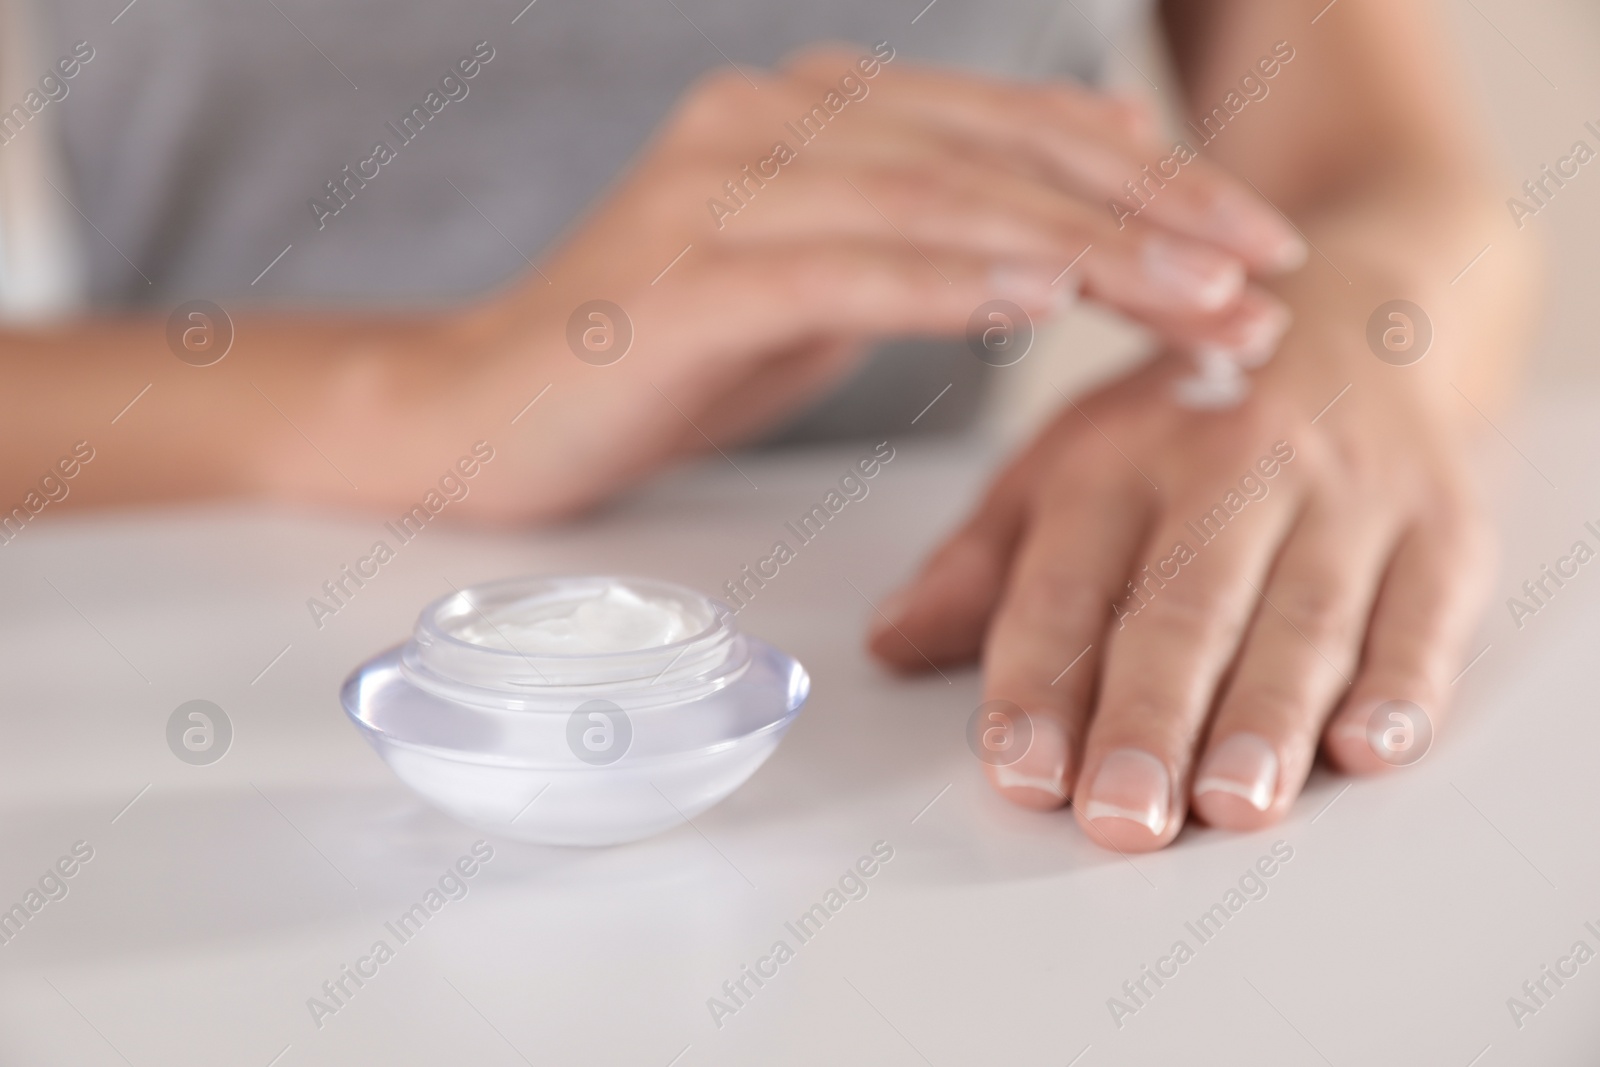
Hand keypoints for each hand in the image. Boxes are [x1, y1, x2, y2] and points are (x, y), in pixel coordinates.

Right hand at [322, 45, 1304, 518]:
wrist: (477, 415)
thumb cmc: (652, 363)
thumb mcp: (811, 293)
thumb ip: (912, 252)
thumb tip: (1050, 254)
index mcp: (808, 114)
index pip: (1006, 131)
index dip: (1140, 180)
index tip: (1252, 241)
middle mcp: (770, 119)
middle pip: (996, 154)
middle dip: (1149, 215)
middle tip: (1266, 271)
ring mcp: (723, 184)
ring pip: (944, 203)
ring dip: (1088, 254)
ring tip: (1204, 302)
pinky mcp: (686, 271)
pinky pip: (852, 265)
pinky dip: (961, 280)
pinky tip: (1055, 302)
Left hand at [867, 325, 1492, 850]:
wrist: (1350, 324)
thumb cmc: (1184, 421)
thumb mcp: (1062, 466)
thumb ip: (982, 565)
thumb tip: (889, 644)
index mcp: (1116, 461)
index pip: (1065, 584)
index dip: (1037, 683)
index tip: (1020, 773)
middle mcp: (1229, 470)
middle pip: (1184, 606)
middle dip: (1149, 716)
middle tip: (1122, 815)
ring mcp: (1343, 497)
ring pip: (1302, 616)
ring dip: (1266, 717)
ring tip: (1233, 804)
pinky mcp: (1441, 526)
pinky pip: (1425, 608)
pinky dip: (1404, 681)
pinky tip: (1371, 746)